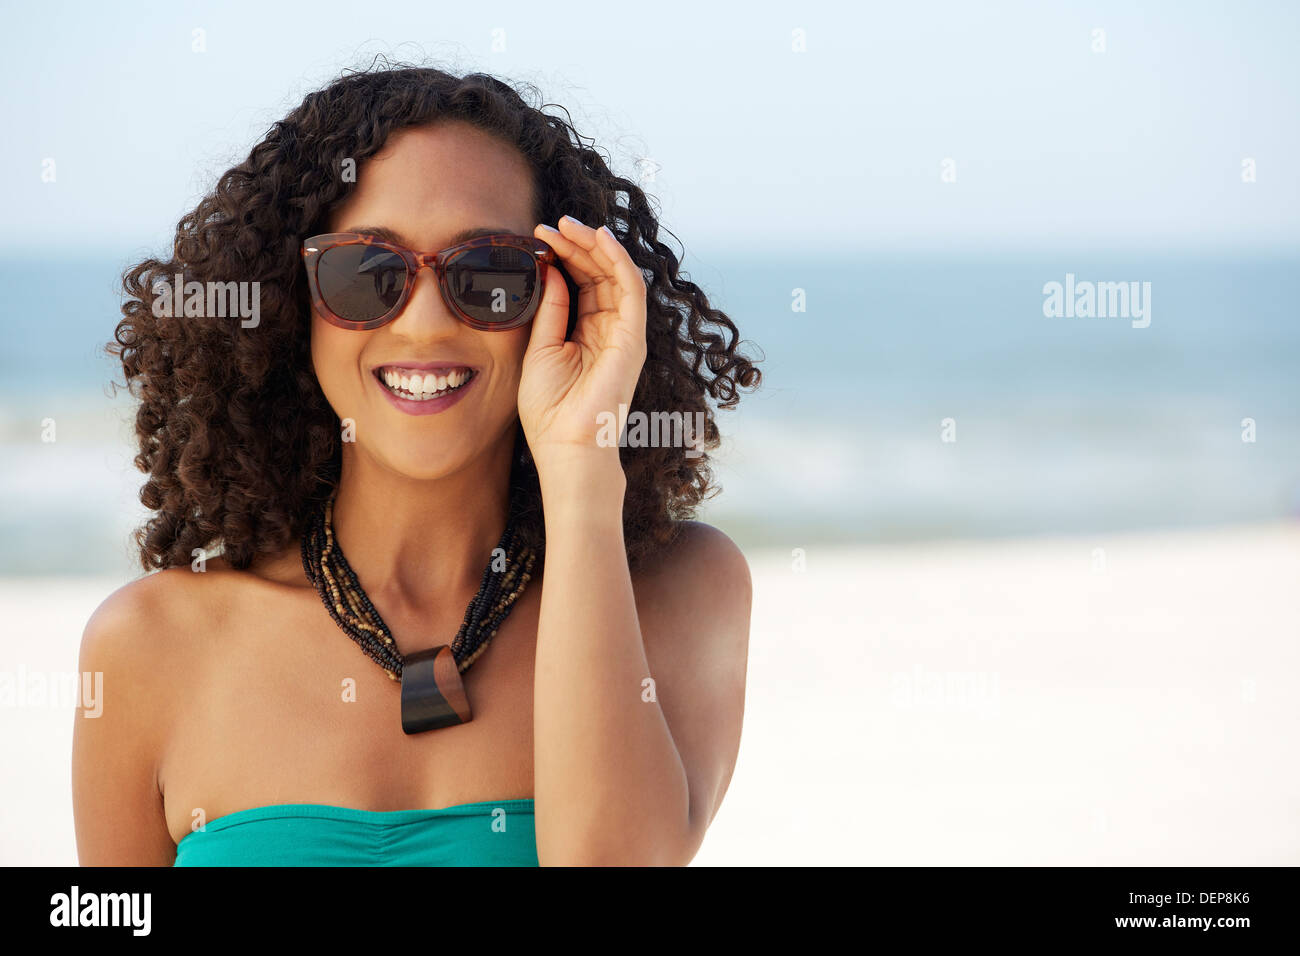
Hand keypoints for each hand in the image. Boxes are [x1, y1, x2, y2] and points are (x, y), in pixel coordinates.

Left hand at [518, 216, 647, 473]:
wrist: (564, 444)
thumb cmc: (549, 408)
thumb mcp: (539, 348)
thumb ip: (549, 309)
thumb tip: (551, 269)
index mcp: (586, 332)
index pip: (581, 282)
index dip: (564, 255)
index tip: (538, 236)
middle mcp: (608, 329)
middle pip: (599, 273)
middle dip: (578, 244)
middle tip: (553, 224)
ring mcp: (623, 333)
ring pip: (617, 275)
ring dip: (595, 245)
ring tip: (570, 225)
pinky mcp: (632, 338)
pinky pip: (632, 290)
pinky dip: (619, 261)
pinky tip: (600, 239)